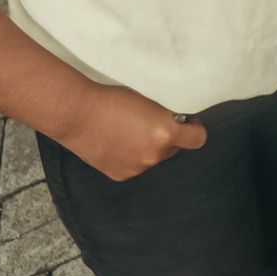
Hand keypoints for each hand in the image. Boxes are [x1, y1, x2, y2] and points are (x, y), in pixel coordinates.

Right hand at [56, 83, 206, 181]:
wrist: (78, 114)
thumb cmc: (113, 100)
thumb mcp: (150, 103)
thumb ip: (166, 118)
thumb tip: (180, 124)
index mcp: (166, 134)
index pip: (198, 139)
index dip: (195, 130)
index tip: (189, 123)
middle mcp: (155, 155)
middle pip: (174, 150)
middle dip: (169, 139)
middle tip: (152, 125)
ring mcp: (137, 168)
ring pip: (154, 159)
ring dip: (149, 149)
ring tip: (130, 134)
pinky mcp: (121, 175)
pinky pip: (136, 167)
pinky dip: (132, 158)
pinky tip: (118, 144)